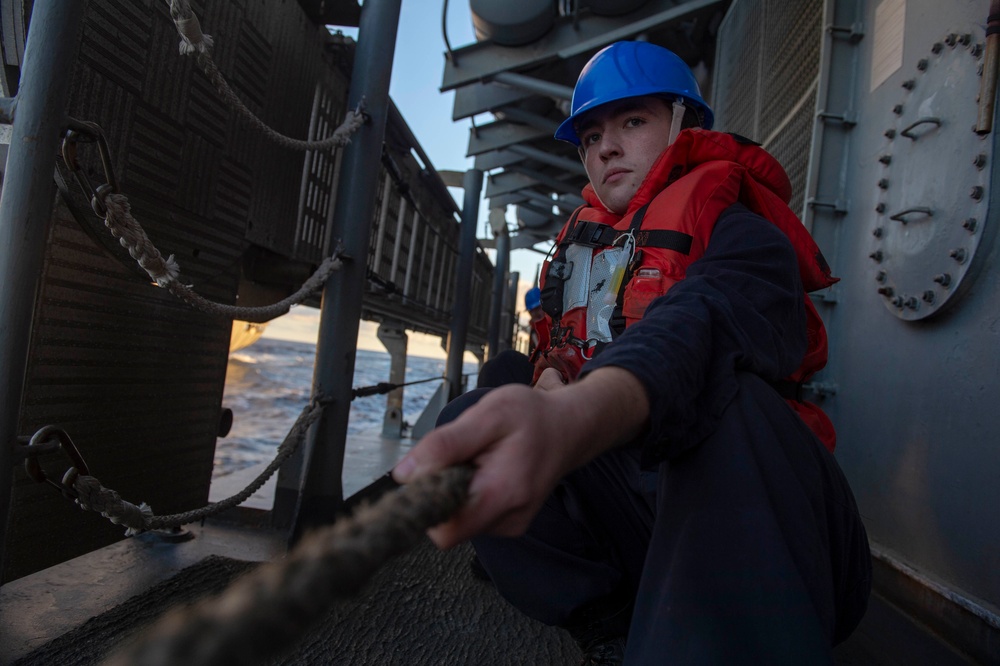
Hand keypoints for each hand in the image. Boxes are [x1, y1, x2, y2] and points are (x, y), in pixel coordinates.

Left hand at [392, 367, 649, 548]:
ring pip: (459, 519)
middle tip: (462, 455)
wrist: (570, 427)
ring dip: (457, 489)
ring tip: (480, 457)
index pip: (444, 532)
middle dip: (443, 491)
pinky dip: (471, 492)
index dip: (427, 504)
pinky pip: (473, 514)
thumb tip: (404, 474)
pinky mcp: (508, 522)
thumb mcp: (488, 414)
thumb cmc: (531, 416)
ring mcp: (509, 525)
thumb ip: (445, 444)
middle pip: (448, 525)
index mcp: (501, 495)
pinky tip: (487, 469)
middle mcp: (507, 520)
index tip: (429, 473)